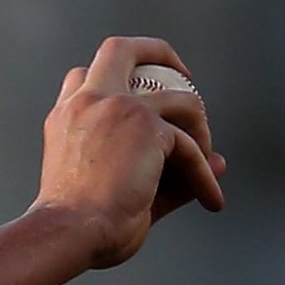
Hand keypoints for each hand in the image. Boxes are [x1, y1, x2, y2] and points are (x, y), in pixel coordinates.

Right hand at [32, 36, 227, 269]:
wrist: (66, 234)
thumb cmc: (79, 227)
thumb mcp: (116, 190)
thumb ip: (166, 173)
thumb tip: (218, 162)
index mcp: (66, 117)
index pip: (84, 76)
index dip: (112, 81)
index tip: (135, 99)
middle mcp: (89, 102)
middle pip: (122, 49)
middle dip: (159, 53)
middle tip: (185, 79)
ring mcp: (119, 108)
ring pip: (181, 99)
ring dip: (201, 129)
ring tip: (206, 161)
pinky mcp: (148, 127)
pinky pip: (192, 148)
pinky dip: (204, 175)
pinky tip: (210, 200)